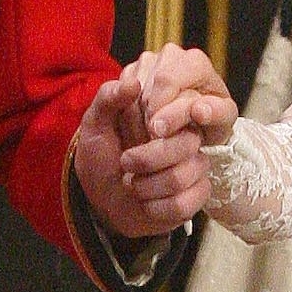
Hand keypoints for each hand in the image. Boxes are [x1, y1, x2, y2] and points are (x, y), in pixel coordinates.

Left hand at [72, 68, 207, 238]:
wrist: (101, 196)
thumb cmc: (102, 154)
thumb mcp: (95, 123)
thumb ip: (109, 98)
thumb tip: (132, 82)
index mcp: (168, 109)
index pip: (187, 103)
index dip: (164, 118)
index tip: (147, 128)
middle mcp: (189, 133)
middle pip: (187, 142)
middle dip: (146, 158)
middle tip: (125, 161)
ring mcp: (196, 164)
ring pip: (182, 176)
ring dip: (145, 186)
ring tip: (132, 184)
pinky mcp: (197, 193)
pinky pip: (184, 204)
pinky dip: (154, 208)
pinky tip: (145, 203)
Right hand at [128, 43, 238, 146]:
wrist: (192, 127)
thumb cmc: (209, 123)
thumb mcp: (221, 124)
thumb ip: (216, 115)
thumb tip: (200, 110)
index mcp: (195, 61)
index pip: (167, 80)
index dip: (161, 109)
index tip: (162, 133)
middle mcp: (170, 54)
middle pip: (147, 88)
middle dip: (149, 119)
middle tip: (157, 139)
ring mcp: (146, 61)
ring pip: (130, 94)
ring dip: (136, 121)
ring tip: (151, 136)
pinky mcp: (129, 73)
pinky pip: (115, 95)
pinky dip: (125, 116)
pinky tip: (141, 127)